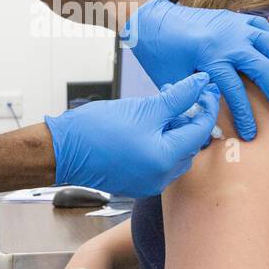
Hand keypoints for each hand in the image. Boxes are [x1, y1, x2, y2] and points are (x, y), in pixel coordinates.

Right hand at [43, 72, 219, 196]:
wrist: (63, 150)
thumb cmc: (98, 128)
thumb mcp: (144, 108)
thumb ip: (177, 98)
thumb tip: (199, 86)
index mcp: (165, 159)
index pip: (200, 130)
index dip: (205, 106)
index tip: (204, 88)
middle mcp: (161, 177)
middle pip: (191, 144)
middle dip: (188, 118)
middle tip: (178, 95)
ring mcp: (149, 183)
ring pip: (176, 154)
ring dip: (174, 131)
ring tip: (160, 110)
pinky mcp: (138, 183)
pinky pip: (160, 162)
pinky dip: (161, 144)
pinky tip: (149, 126)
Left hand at [123, 0, 268, 139]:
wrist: (152, 20)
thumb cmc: (159, 54)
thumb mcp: (172, 81)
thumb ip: (195, 100)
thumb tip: (213, 128)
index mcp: (210, 55)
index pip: (236, 91)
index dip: (245, 116)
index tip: (251, 134)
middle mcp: (228, 38)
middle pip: (264, 70)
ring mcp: (235, 25)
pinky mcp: (235, 18)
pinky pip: (263, 29)